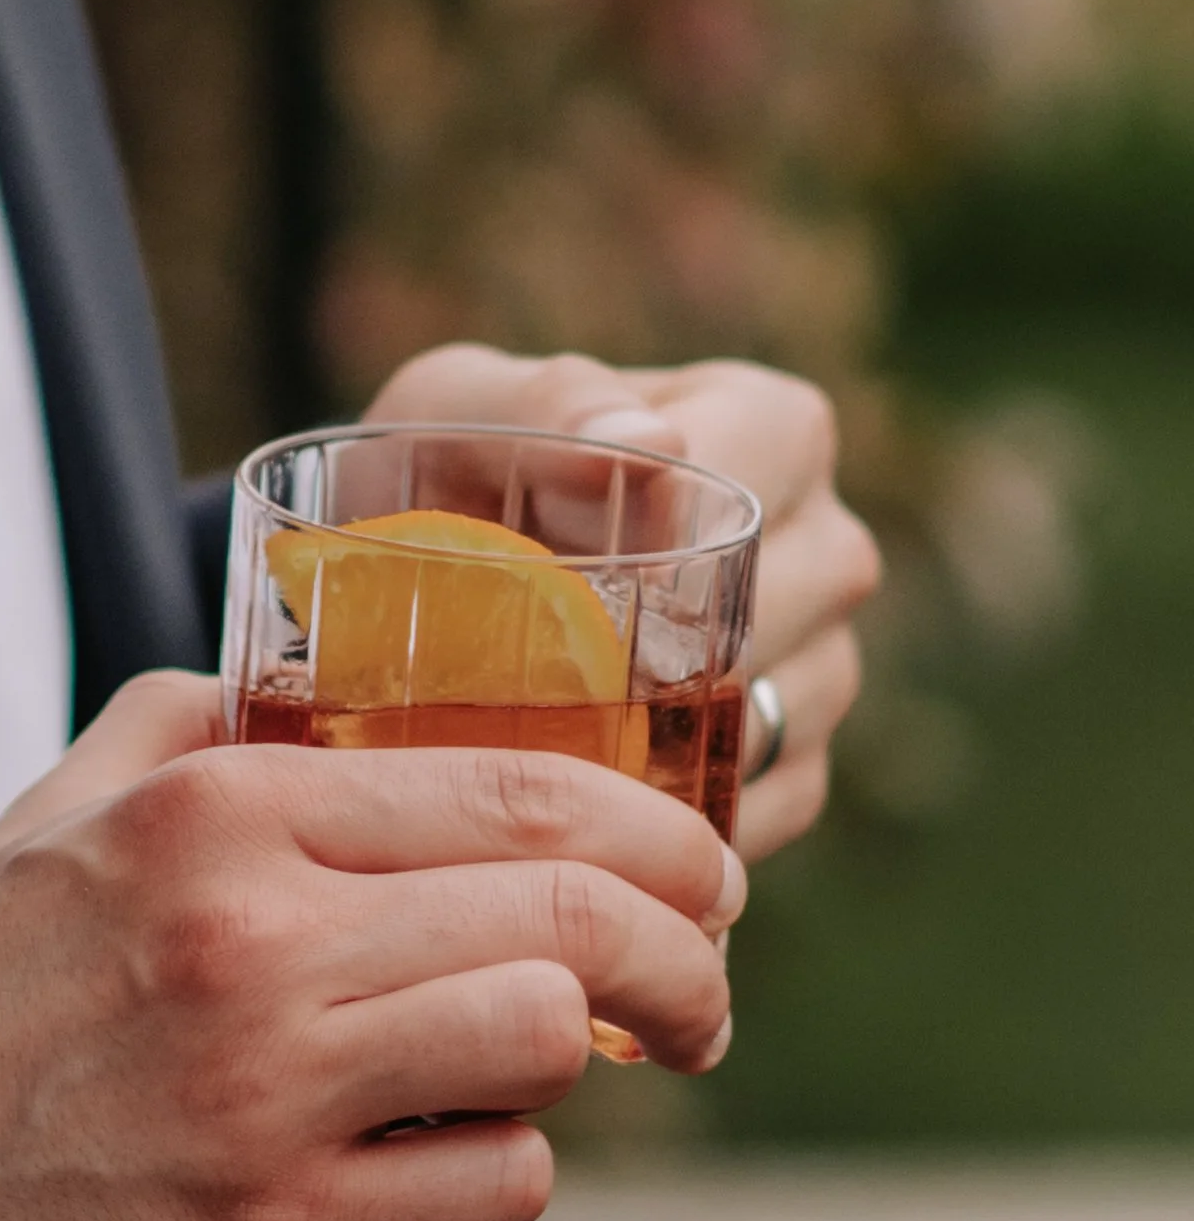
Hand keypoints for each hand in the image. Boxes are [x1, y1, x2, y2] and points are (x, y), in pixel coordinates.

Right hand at [0, 674, 740, 1220]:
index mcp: (218, 815)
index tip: (700, 868)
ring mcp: (271, 1097)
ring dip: (601, 1056)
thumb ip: (206, 732)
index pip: (519, 794)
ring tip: (602, 1064)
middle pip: (572, 914)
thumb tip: (337, 700)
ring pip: (548, 1041)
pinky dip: (510, 1168)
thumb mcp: (61, 809)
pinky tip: (465, 1151)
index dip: (658, 834)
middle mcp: (256, 941)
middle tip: (706, 977)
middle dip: (690, 947)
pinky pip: (494, 1187)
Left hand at [363, 345, 880, 862]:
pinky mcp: (795, 766)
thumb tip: (657, 447)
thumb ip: (544, 400)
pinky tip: (589, 815)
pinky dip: (681, 820)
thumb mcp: (454, 409)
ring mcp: (824, 660)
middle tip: (548, 680)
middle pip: (788, 605)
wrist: (398, 593)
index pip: (759, 477)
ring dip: (669, 740)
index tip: (567, 583)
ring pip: (782, 710)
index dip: (666, 535)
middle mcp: (823, 543)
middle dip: (665, 648)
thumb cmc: (432, 474)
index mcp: (771, 427)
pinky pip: (769, 803)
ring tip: (554, 745)